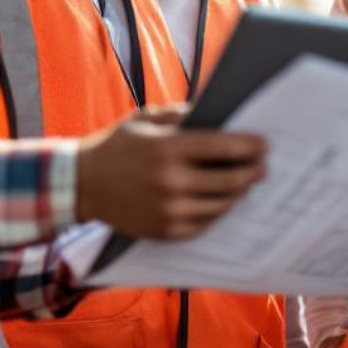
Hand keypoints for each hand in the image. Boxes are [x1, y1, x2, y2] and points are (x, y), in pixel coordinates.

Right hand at [76, 113, 266, 239]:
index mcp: (167, 148)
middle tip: (263, 167)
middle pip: (228, 180)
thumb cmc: (117, 146)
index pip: (222, 147)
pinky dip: (218, 211)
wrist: (83, 184)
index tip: (265, 145)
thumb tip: (220, 115)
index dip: (248, 146)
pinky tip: (223, 201)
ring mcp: (169, 211)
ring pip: (220, 205)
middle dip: (252, 172)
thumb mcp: (147, 119)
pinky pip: (204, 224)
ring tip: (246, 183)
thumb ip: (182, 115)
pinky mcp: (165, 232)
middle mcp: (171, 182)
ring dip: (238, 193)